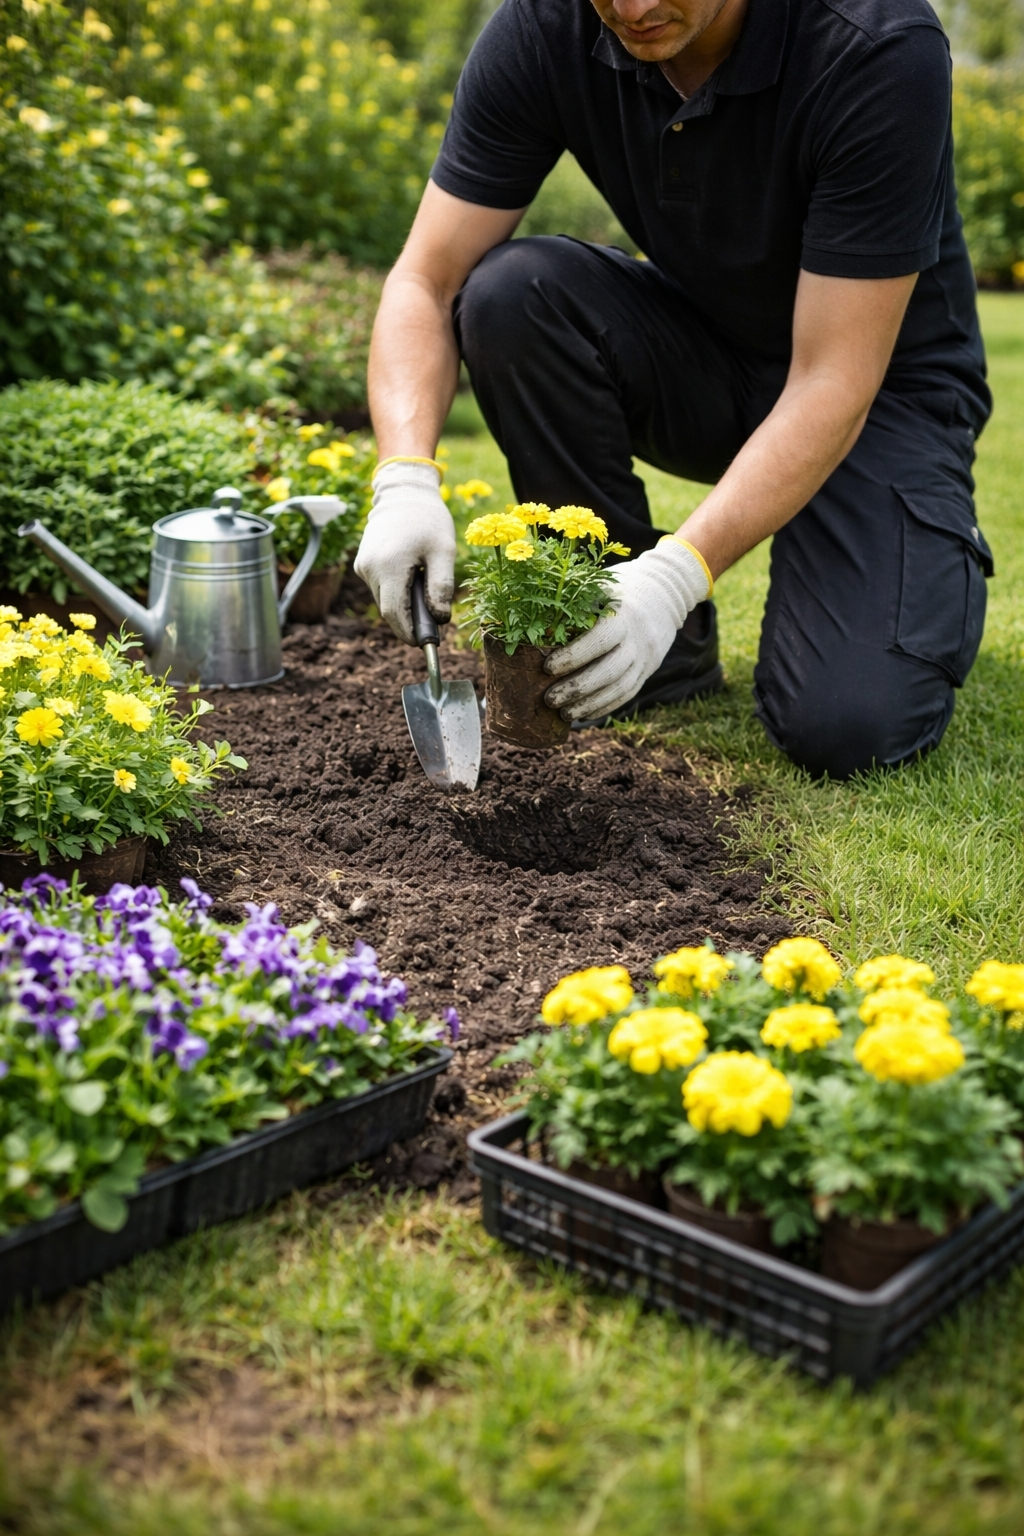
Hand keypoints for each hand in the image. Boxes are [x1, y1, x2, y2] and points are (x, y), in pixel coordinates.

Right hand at [353, 461, 456, 642]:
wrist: (403, 492)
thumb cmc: (428, 519)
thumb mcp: (444, 551)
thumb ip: (442, 586)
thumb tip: (439, 618)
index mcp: (389, 566)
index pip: (394, 614)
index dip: (409, 633)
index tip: (425, 643)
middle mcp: (369, 568)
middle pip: (388, 610)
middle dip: (409, 621)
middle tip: (433, 622)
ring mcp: (362, 565)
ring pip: (383, 599)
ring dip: (402, 604)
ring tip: (424, 591)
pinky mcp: (361, 563)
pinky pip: (379, 587)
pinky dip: (395, 590)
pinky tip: (412, 578)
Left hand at [544, 538, 710, 719]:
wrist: (665, 592)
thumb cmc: (620, 587)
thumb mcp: (601, 586)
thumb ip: (576, 604)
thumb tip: (534, 621)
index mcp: (623, 615)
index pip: (599, 640)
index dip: (573, 656)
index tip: (547, 667)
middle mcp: (637, 639)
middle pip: (610, 671)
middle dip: (577, 688)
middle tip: (549, 699)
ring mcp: (646, 658)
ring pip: (619, 689)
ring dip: (589, 704)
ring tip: (563, 714)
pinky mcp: (648, 670)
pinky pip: (627, 694)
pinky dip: (604, 706)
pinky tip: (583, 714)